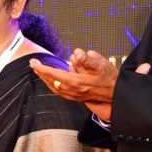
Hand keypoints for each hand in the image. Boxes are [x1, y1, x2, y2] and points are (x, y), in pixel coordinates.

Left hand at [30, 49, 148, 119]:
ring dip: (45, 79)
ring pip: (53, 87)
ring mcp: (73, 95)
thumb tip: (76, 53)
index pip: (53, 74)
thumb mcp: (101, 65)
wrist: (118, 94)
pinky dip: (52, 85)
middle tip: (33, 64)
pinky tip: (50, 81)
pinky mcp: (76, 97)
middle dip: (40, 72)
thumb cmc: (109, 79)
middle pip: (50, 81)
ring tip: (38, 71)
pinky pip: (59, 91)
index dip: (42, 68)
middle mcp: (72, 90)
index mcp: (75, 82)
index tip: (33, 62)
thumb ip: (87, 59)